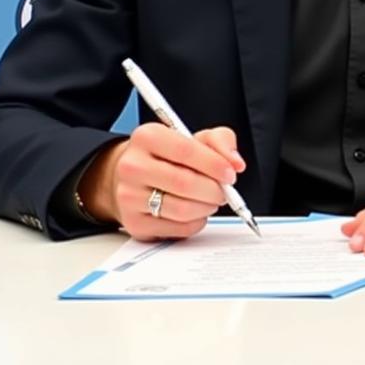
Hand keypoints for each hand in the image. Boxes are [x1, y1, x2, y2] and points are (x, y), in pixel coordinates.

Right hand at [78, 124, 244, 241]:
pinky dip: (196, 222)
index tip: (230, 173)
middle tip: (225, 191)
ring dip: (207, 207)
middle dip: (214, 190)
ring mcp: (129, 197)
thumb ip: (219, 141)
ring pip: (182, 209)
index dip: (214, 164)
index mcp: (147, 136)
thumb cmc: (168, 155)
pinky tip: (197, 211)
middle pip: (184, 183)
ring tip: (211, 200)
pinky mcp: (134, 223)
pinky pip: (177, 228)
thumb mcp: (194, 137)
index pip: (185, 150)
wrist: (134, 176)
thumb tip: (235, 163)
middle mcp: (132, 166)